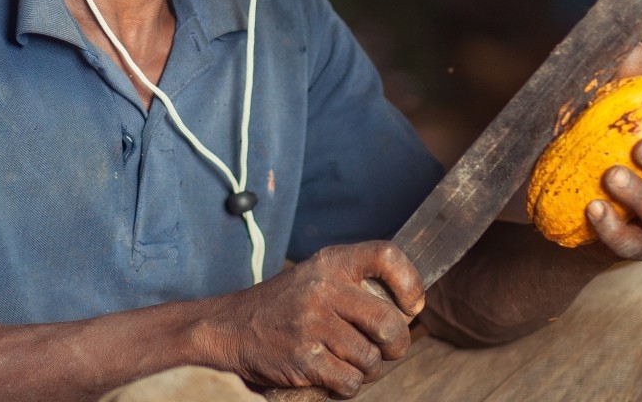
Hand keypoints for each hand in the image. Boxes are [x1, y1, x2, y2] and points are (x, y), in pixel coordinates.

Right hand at [209, 241, 422, 397]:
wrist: (231, 327)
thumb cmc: (285, 306)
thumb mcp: (317, 278)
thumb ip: (356, 286)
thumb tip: (407, 312)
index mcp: (331, 262)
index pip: (386, 255)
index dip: (409, 281)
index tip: (411, 304)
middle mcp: (323, 288)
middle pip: (389, 322)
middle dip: (396, 345)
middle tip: (386, 349)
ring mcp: (312, 323)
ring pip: (371, 359)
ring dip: (366, 369)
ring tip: (346, 360)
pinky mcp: (303, 357)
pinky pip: (349, 382)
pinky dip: (345, 386)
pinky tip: (330, 375)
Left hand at [586, 45, 641, 259]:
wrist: (566, 210)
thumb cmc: (596, 151)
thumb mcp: (602, 117)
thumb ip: (620, 87)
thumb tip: (632, 46)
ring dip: (640, 195)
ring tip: (610, 175)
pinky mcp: (635, 249)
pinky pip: (630, 244)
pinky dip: (613, 229)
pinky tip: (593, 210)